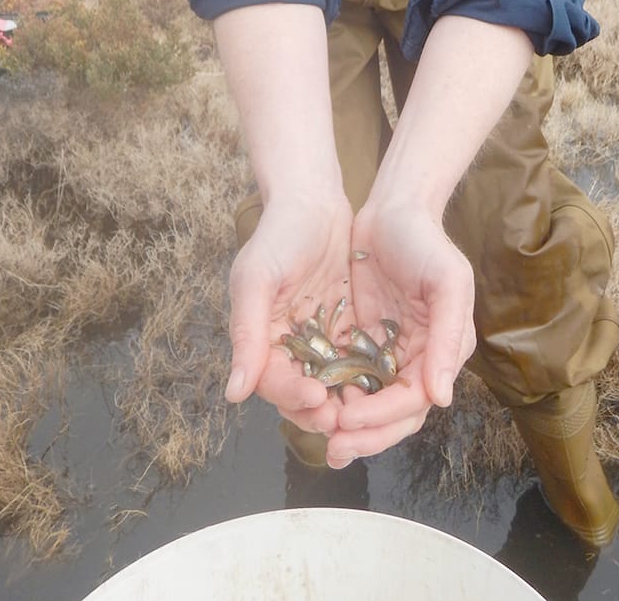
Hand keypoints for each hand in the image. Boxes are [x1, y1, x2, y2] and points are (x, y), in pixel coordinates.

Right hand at [224, 190, 354, 436]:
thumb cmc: (278, 235)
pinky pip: (355, 361)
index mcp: (261, 338)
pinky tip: (385, 382)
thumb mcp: (257, 279)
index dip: (292, 397)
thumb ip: (246, 334)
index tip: (317, 400)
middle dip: (321, 411)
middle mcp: (288, 346)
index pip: (272, 382)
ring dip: (345, 401)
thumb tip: (233, 393)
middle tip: (345, 417)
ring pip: (331, 385)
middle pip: (301, 394)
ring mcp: (318, 340)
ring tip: (368, 409)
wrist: (313, 200)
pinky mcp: (345, 330)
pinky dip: (365, 376)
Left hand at [326, 199, 475, 464]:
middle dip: (364, 435)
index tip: (350, 420)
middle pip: (392, 414)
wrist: (393, 208)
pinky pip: (347, 376)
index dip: (383, 417)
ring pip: (368, 402)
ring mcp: (387, 350)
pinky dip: (333, 393)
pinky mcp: (362, 338)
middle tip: (334, 449)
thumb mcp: (448, 282)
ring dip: (347, 424)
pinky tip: (312, 401)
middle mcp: (417, 359)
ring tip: (320, 433)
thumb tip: (442, 397)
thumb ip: (448, 339)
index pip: (413, 402)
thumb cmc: (426, 241)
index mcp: (441, 352)